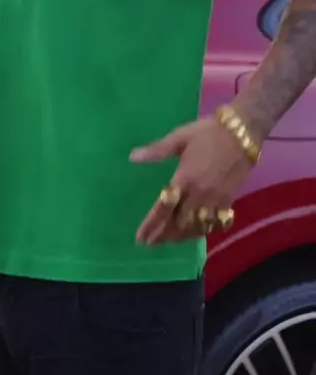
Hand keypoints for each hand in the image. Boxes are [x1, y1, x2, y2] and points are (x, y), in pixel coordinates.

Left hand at [130, 117, 254, 244]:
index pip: (163, 208)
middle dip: (164, 235)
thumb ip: (157, 150)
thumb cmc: (207, 133)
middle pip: (178, 223)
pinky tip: (196, 232)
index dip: (151, 225)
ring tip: (169, 240)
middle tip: (151, 242)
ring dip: (181, 236)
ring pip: (196, 227)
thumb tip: (132, 157)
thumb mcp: (180, 137)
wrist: (242, 133)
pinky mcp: (229, 200)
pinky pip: (214, 223)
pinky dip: (203, 230)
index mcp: (184, 179)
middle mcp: (199, 194)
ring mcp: (215, 200)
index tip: (140, 238)